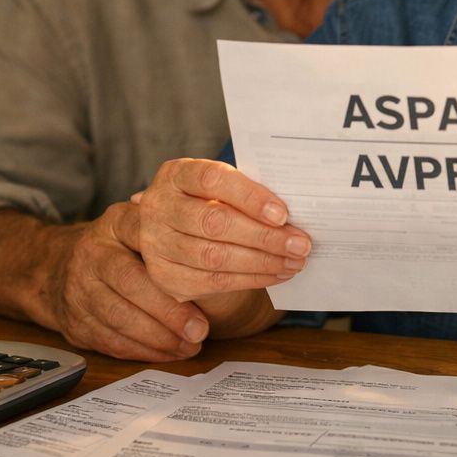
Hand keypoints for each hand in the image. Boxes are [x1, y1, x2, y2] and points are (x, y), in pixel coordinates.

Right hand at [36, 202, 219, 360]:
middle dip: (168, 311)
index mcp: (114, 224)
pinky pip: (111, 341)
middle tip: (201, 329)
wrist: (61, 269)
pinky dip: (145, 351)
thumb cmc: (123, 248)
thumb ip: (178, 229)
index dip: (173, 258)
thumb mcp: (145, 226)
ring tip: (191, 345)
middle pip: (130, 282)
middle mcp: (92, 253)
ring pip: (119, 318)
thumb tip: (229, 234)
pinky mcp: (74, 322)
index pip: (143, 234)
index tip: (206, 276)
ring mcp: (78, 289)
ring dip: (159, 337)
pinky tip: (170, 352)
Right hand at [129, 158, 311, 304]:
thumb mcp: (221, 187)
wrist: (176, 231)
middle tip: (300, 244)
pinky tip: (277, 274)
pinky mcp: (165, 276)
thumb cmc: (212, 201)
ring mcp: (156, 244)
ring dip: (263, 262)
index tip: (283, 213)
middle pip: (214, 222)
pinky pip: (213, 281)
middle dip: (264, 236)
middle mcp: (158, 207)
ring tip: (295, 262)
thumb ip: (247, 192)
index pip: (212, 180)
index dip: (249, 197)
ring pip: (215, 256)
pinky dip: (251, 279)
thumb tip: (293, 213)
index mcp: (176, 174)